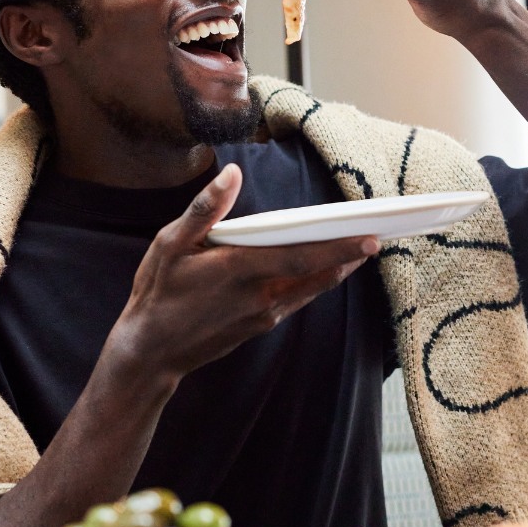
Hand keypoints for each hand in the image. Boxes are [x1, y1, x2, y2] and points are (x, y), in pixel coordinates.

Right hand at [112, 163, 378, 380]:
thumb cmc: (157, 292)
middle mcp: (258, 297)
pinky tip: (324, 269)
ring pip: (310, 288)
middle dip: (347, 254)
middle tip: (377, 236)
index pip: (299, 255)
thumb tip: (231, 174)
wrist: (150, 352)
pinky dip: (316, 282)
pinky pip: (297, 299)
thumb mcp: (169, 244)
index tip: (368, 235)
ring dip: (336, 269)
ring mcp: (262, 315)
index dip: (337, 247)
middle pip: (314, 272)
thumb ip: (204, 209)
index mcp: (238, 270)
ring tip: (360, 248)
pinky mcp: (260, 326)